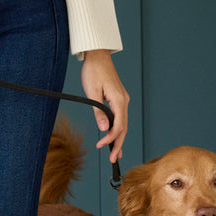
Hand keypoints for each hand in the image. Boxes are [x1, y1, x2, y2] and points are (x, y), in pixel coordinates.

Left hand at [79, 49, 128, 163]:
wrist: (97, 56)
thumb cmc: (93, 70)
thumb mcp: (92, 92)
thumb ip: (98, 111)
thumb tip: (104, 129)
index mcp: (119, 100)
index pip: (119, 125)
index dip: (111, 139)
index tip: (101, 146)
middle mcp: (123, 101)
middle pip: (123, 127)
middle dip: (118, 144)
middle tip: (113, 160)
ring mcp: (122, 99)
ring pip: (122, 123)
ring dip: (118, 139)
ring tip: (115, 154)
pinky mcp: (118, 98)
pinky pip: (120, 117)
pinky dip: (117, 129)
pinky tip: (114, 137)